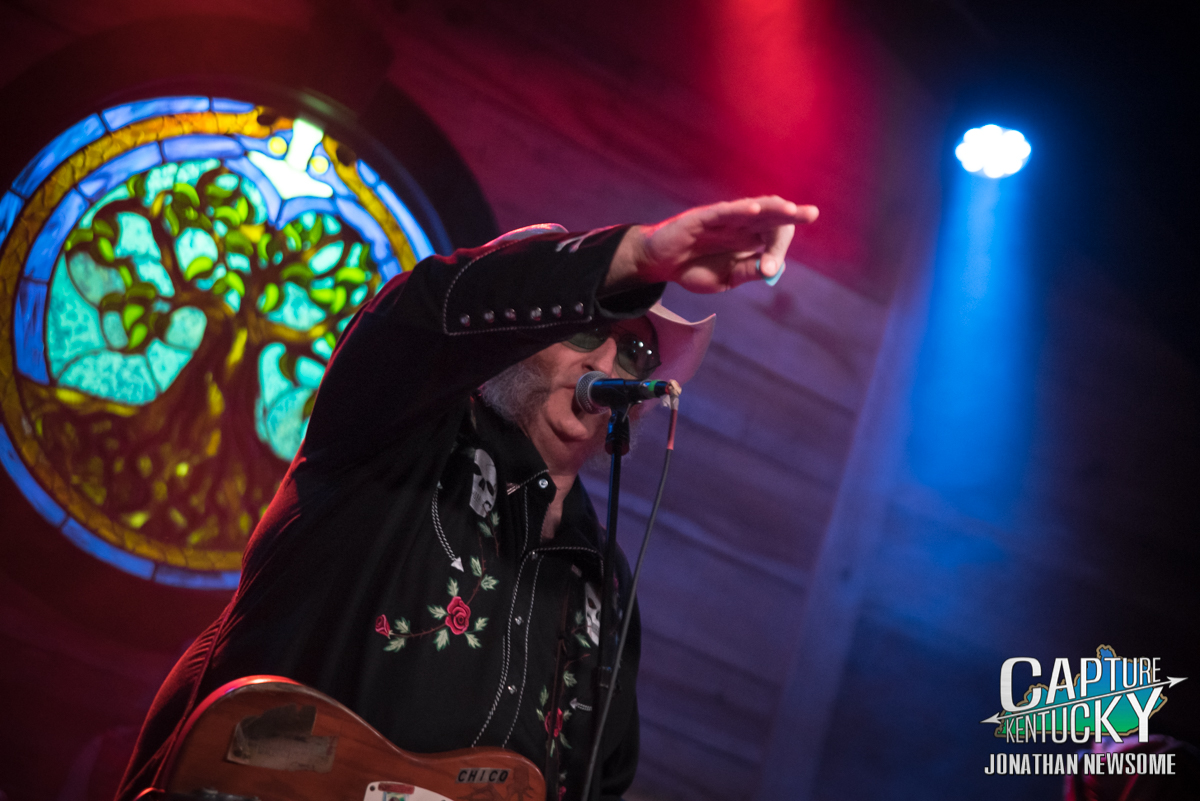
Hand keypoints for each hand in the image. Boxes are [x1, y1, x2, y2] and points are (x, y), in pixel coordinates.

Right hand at [607, 196, 817, 293]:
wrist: (660, 266)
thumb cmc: (694, 269)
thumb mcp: (727, 279)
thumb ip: (747, 272)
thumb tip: (772, 268)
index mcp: (747, 238)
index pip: (773, 236)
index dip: (778, 248)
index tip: (773, 265)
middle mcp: (739, 224)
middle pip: (770, 215)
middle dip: (791, 214)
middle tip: (812, 213)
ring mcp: (722, 219)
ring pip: (751, 208)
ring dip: (771, 208)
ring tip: (790, 209)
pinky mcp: (702, 217)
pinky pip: (724, 212)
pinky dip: (739, 210)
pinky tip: (755, 210)